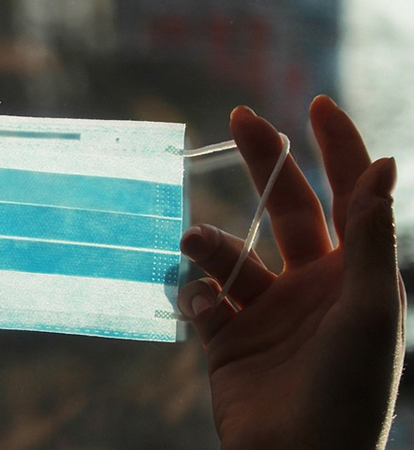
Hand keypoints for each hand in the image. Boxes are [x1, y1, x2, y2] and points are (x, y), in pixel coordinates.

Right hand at [179, 96, 404, 448]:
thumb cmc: (351, 387)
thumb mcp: (372, 308)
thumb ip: (373, 235)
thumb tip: (386, 163)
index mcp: (354, 274)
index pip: (348, 197)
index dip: (337, 150)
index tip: (315, 105)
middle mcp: (311, 285)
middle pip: (287, 209)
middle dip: (266, 164)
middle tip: (240, 120)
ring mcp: (267, 310)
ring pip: (233, 253)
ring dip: (214, 241)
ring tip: (195, 240)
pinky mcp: (227, 337)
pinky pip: (204, 297)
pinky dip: (199, 293)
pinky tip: (206, 309)